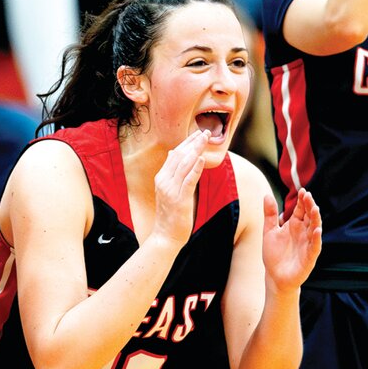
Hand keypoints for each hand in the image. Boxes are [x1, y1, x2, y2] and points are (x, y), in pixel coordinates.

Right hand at [150, 129, 207, 246]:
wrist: (165, 236)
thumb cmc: (170, 215)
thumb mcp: (168, 191)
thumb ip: (171, 173)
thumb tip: (173, 153)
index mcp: (161, 178)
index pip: (175, 155)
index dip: (187, 142)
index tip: (198, 133)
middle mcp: (164, 181)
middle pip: (179, 156)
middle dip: (193, 142)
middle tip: (206, 132)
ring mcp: (171, 190)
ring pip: (184, 165)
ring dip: (196, 150)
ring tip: (206, 139)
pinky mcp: (179, 200)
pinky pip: (188, 181)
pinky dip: (195, 169)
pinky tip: (202, 159)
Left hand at [262, 188, 321, 292]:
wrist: (274, 276)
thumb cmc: (274, 254)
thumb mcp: (269, 231)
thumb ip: (269, 214)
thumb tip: (267, 195)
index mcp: (294, 225)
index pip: (301, 210)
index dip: (302, 201)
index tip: (302, 191)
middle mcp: (303, 233)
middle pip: (309, 217)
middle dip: (310, 206)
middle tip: (308, 196)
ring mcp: (308, 244)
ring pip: (315, 229)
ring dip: (316, 219)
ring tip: (314, 208)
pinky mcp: (310, 257)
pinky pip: (315, 246)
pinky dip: (317, 238)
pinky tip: (317, 230)